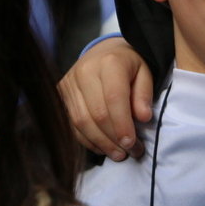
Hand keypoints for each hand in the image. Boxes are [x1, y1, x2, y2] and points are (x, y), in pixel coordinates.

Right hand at [57, 37, 153, 159]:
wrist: (103, 51)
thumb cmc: (128, 64)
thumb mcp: (145, 73)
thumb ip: (144, 94)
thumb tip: (143, 118)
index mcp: (109, 63)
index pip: (114, 98)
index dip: (122, 124)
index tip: (132, 144)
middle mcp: (84, 71)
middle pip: (97, 114)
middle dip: (114, 138)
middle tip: (130, 152)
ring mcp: (68, 83)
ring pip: (81, 122)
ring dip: (101, 143)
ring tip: (118, 154)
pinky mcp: (59, 94)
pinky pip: (71, 123)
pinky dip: (87, 140)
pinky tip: (102, 147)